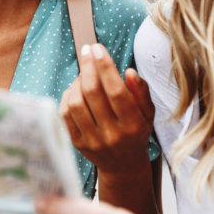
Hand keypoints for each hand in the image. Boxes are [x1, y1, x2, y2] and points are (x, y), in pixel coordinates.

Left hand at [61, 44, 156, 177]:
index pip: (116, 91)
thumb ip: (141, 92)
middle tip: (87, 50)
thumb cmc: (136, 131)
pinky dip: (68, 96)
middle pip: (93, 93)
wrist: (123, 164)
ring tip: (84, 73)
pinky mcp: (77, 143)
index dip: (105, 67)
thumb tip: (129, 72)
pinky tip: (76, 89)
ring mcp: (92, 140)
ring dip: (78, 81)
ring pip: (76, 102)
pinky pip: (65, 114)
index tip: (97, 48)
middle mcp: (112, 134)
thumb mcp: (148, 113)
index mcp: (132, 125)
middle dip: (88, 67)